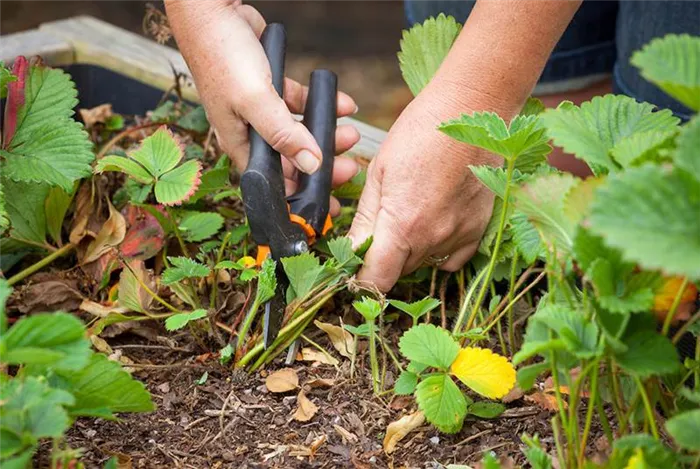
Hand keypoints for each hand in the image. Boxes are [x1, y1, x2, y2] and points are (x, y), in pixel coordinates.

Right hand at [165, 0, 360, 213]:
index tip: (328, 207)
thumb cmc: (223, 57)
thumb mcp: (255, 100)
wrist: (213, 11)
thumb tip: (311, 165)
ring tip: (351, 134)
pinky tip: (344, 105)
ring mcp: (262, 111)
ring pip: (301, 134)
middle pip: (292, 161)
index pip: (274, 184)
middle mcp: (251, 132)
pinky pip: (302, 105)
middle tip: (350, 168)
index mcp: (240, 144)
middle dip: (323, 167)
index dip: (301, 197)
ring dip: (327, 136)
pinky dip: (323, 106)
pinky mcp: (272, 89)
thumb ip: (284, 135)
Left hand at [348, 81, 500, 291]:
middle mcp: (433, 239)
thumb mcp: (379, 172)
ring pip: (422, 264)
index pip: (376, 279)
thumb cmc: (420, 133)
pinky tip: (432, 223)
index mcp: (402, 225)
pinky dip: (437, 250)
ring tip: (408, 214)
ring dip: (408, 252)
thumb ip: (365, 220)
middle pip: (398, 272)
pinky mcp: (478, 229)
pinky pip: (451, 258)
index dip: (360, 279)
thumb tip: (350, 252)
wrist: (471, 111)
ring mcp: (459, 236)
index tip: (354, 267)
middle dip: (382, 258)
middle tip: (379, 226)